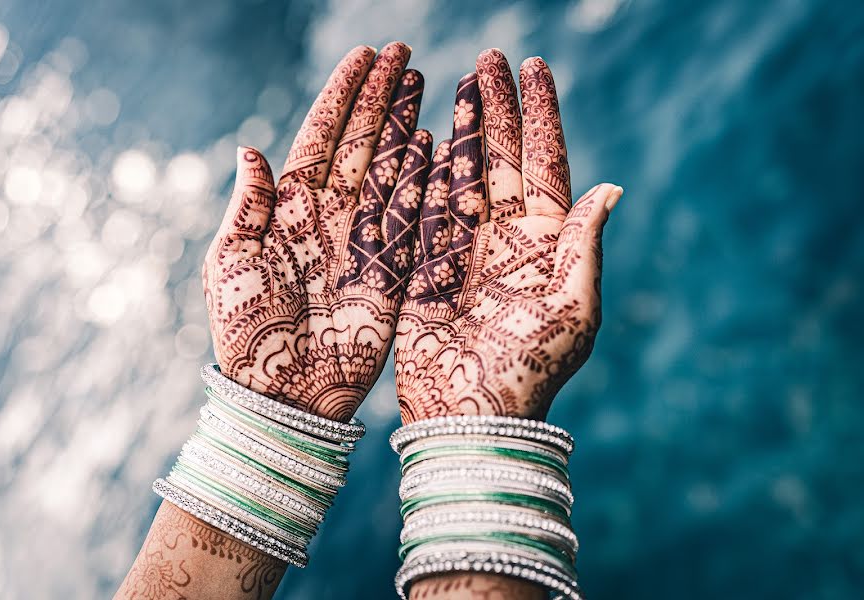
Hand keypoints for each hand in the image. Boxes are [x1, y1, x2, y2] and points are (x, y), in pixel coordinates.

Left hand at [204, 43, 432, 421]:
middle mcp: (330, 215)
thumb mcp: (232, 264)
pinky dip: (424, 180)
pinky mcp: (391, 268)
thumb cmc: (246, 333)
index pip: (322, 137)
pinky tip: (434, 145)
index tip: (364, 56)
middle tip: (402, 54)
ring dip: (405, 126)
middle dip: (380, 97)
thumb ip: (247, 207)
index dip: (343, 95)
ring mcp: (363, 239)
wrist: (284, 392)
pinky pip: (412, 215)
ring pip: (390, 169)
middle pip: (361, 142)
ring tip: (421, 85)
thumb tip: (250, 149)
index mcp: (289, 209)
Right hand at [395, 49, 622, 422]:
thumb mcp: (573, 310)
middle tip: (491, 57)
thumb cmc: (530, 371)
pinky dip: (427, 171)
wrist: (473, 416)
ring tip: (463, 82)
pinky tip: (428, 135)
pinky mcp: (426, 266)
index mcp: (547, 245)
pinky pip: (426, 208)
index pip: (545, 165)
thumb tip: (611, 187)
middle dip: (499, 108)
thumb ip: (583, 246)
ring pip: (465, 174)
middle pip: (502, 159)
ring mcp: (464, 249)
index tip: (536, 68)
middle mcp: (507, 239)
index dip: (541, 116)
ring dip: (466, 128)